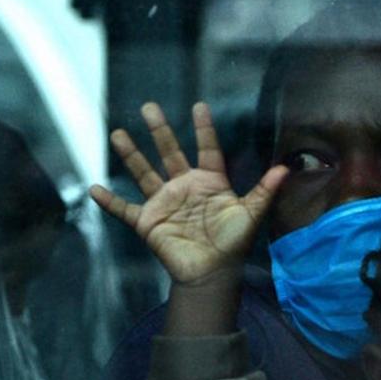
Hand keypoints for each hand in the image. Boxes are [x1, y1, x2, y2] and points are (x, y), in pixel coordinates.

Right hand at [89, 102, 287, 285]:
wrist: (212, 273)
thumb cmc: (233, 245)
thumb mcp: (251, 214)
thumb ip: (264, 190)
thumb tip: (286, 168)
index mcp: (210, 183)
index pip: (206, 150)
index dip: (203, 129)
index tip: (198, 106)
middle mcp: (185, 188)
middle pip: (170, 153)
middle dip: (159, 131)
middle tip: (149, 107)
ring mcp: (164, 203)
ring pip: (144, 173)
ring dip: (131, 155)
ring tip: (117, 133)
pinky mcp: (148, 222)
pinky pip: (125, 210)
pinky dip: (109, 202)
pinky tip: (94, 189)